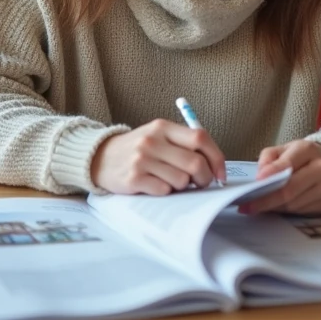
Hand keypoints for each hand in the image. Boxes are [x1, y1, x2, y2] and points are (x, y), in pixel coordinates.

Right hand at [91, 119, 226, 195]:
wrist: (100, 158)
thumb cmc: (137, 149)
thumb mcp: (158, 136)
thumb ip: (183, 144)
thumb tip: (214, 165)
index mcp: (163, 127)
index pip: (201, 138)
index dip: (216, 158)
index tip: (220, 174)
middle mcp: (153, 141)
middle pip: (195, 163)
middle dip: (204, 178)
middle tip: (200, 183)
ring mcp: (142, 160)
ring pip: (181, 181)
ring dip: (182, 186)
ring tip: (170, 181)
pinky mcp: (134, 179)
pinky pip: (164, 191)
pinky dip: (165, 192)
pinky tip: (155, 185)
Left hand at [239, 140, 320, 215]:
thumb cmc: (301, 156)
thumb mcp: (284, 149)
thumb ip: (268, 158)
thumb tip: (260, 177)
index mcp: (307, 149)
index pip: (288, 164)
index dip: (271, 174)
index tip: (255, 183)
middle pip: (290, 190)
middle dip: (266, 200)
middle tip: (246, 206)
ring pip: (293, 204)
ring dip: (273, 207)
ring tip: (257, 206)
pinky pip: (300, 212)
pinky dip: (285, 211)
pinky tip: (276, 207)